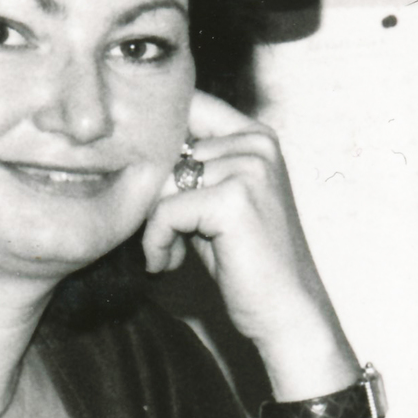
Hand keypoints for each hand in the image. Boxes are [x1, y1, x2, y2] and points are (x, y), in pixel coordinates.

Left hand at [139, 93, 355, 396]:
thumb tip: (130, 145)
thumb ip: (187, 166)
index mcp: (255, 136)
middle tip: (167, 238)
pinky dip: (157, 242)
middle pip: (166, 150)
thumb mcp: (215, 202)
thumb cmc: (246, 262)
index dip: (154, 142)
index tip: (147, 186)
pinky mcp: (235, 200)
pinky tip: (169, 264)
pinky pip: (165, 211)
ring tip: (171, 252)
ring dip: (153, 224)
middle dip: (153, 196)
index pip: (186, 105)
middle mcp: (256, 143)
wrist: (287, 312)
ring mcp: (249, 168)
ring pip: (161, 182)